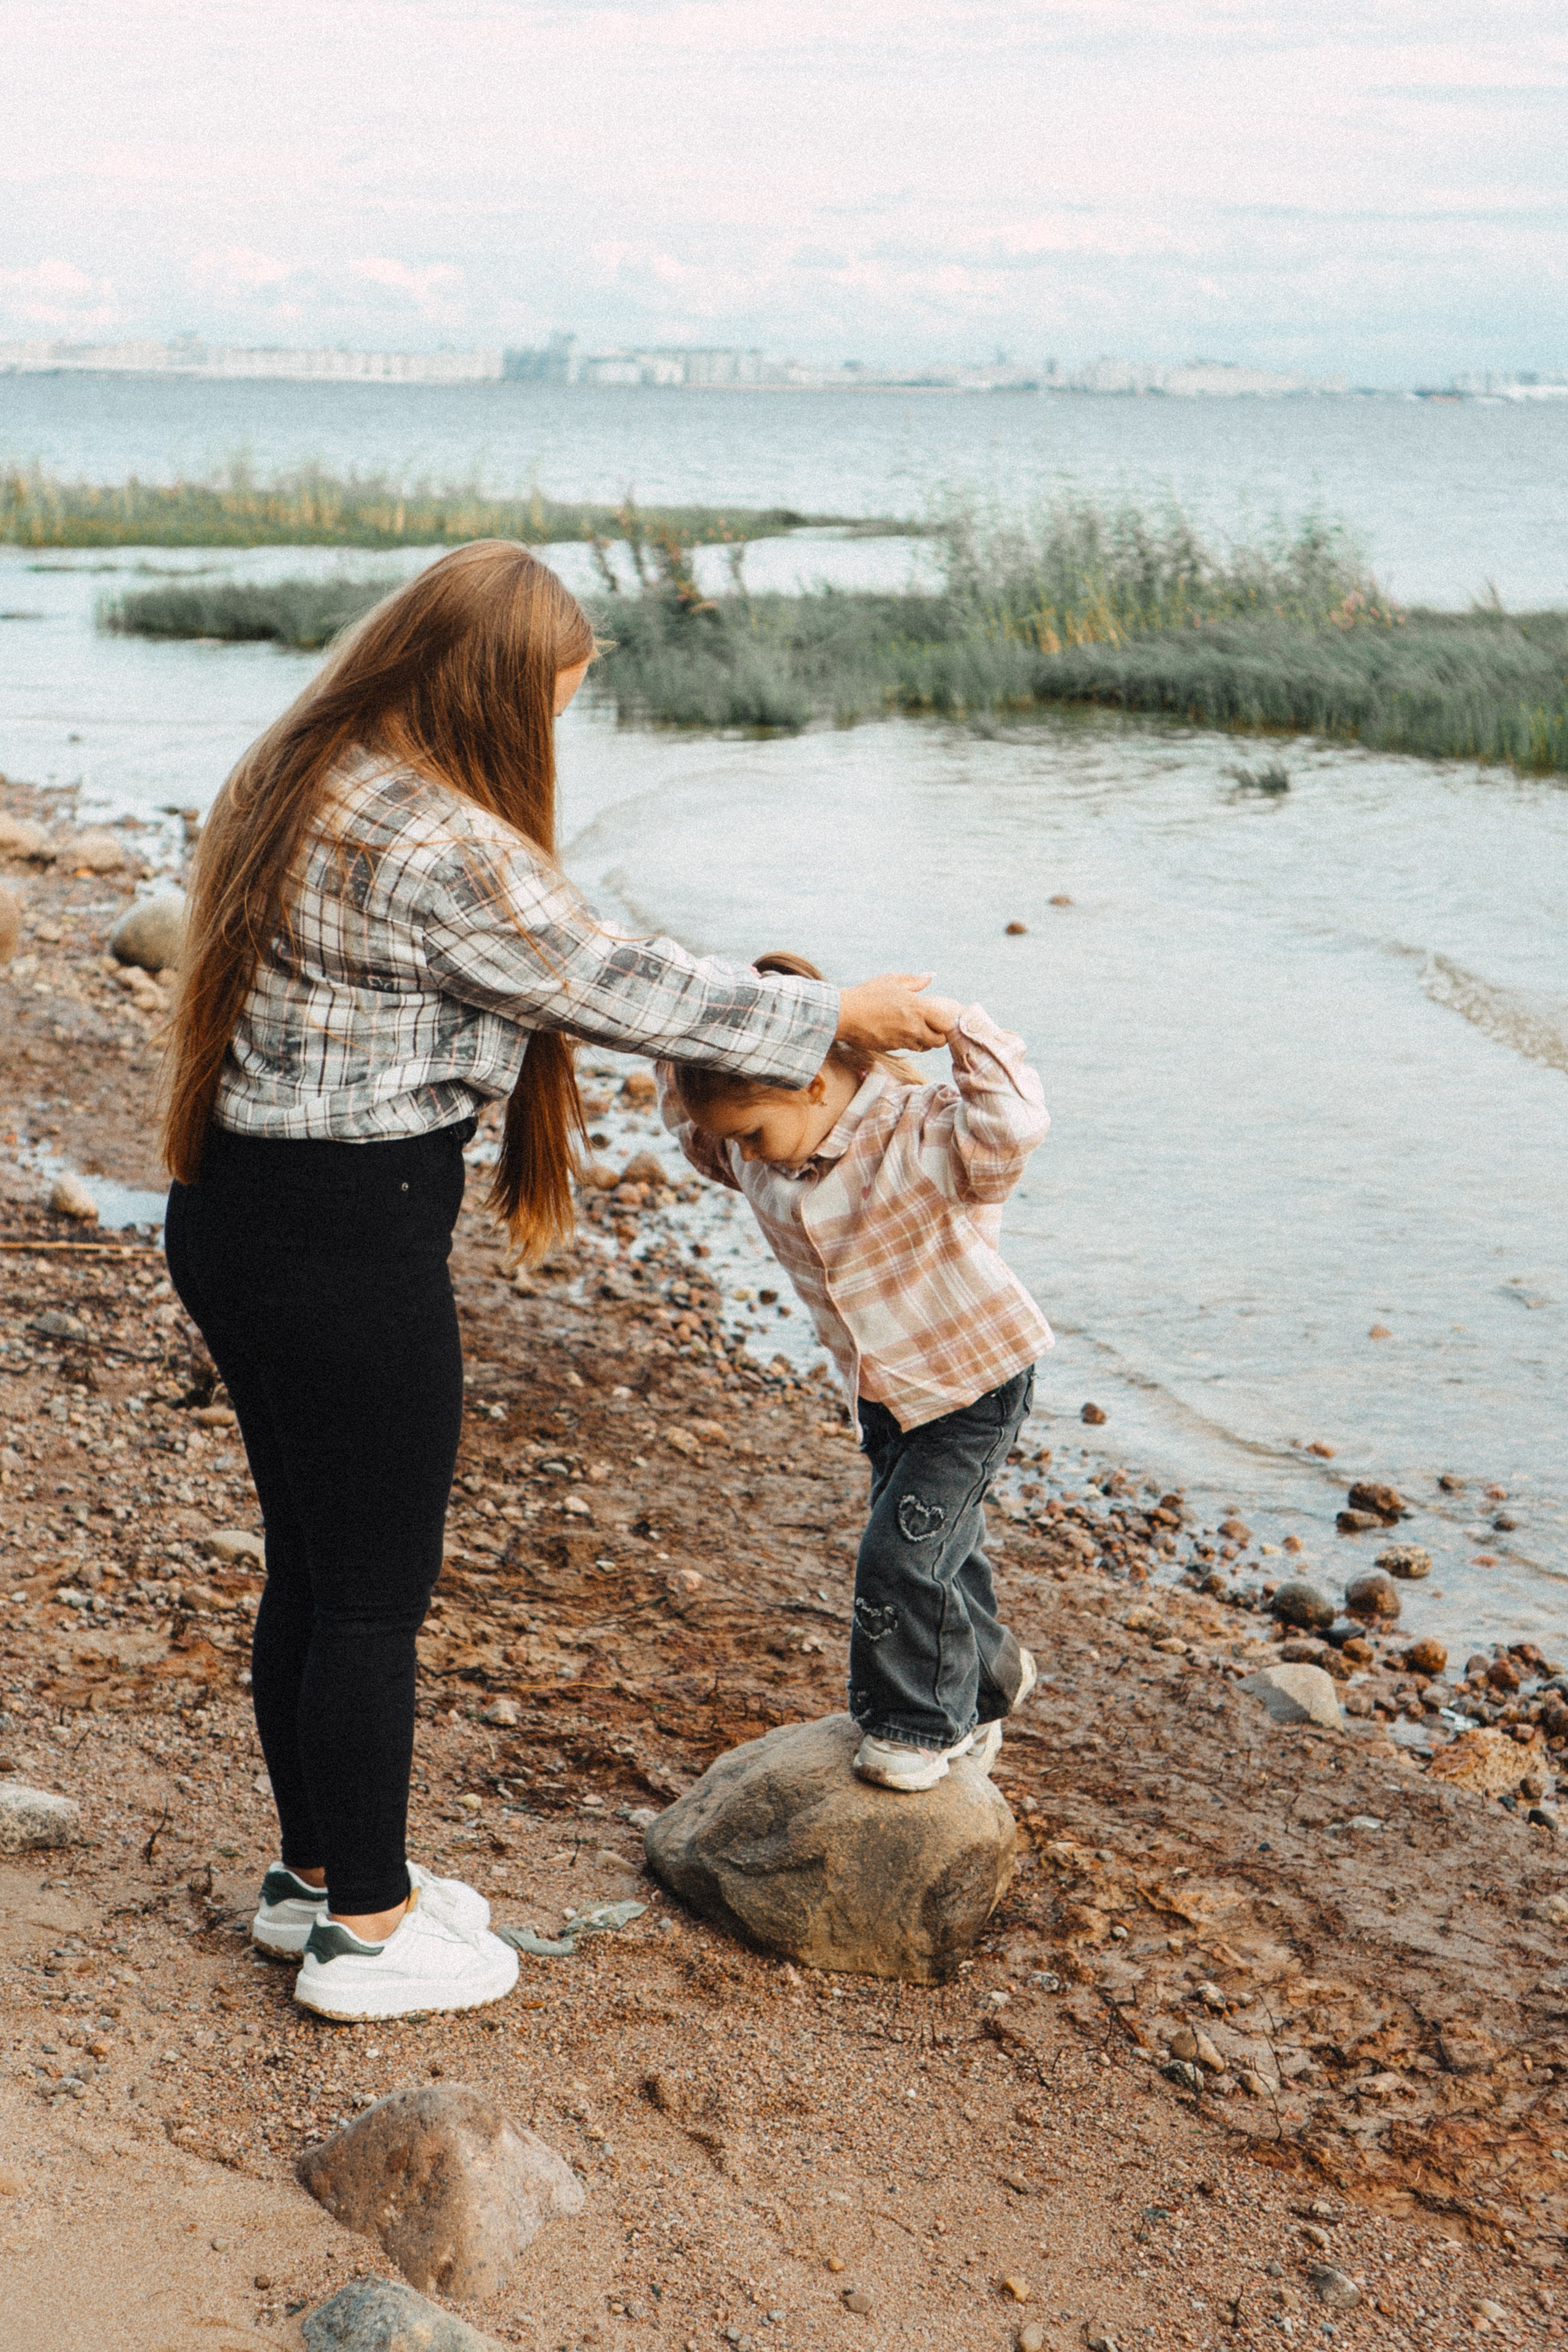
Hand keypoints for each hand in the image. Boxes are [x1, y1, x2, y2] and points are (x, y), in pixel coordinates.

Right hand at [836, 973, 958, 1053]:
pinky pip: (908, 1048)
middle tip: (932, 1027)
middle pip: (939, 1041)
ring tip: (915, 1028)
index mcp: (918, 1008)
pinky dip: (909, 1042)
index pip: (946, 1024)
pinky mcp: (892, 1048)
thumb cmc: (868, 994)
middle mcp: (914, 1027)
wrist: (844, 1015)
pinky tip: (899, 1032)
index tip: (940, 1017)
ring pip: (925, 1047)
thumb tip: (931, 976)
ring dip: (924, 1040)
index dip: (945, 1023)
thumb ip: (915, 980)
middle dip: (938, 1035)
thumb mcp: (893, 981)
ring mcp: (903, 1040)